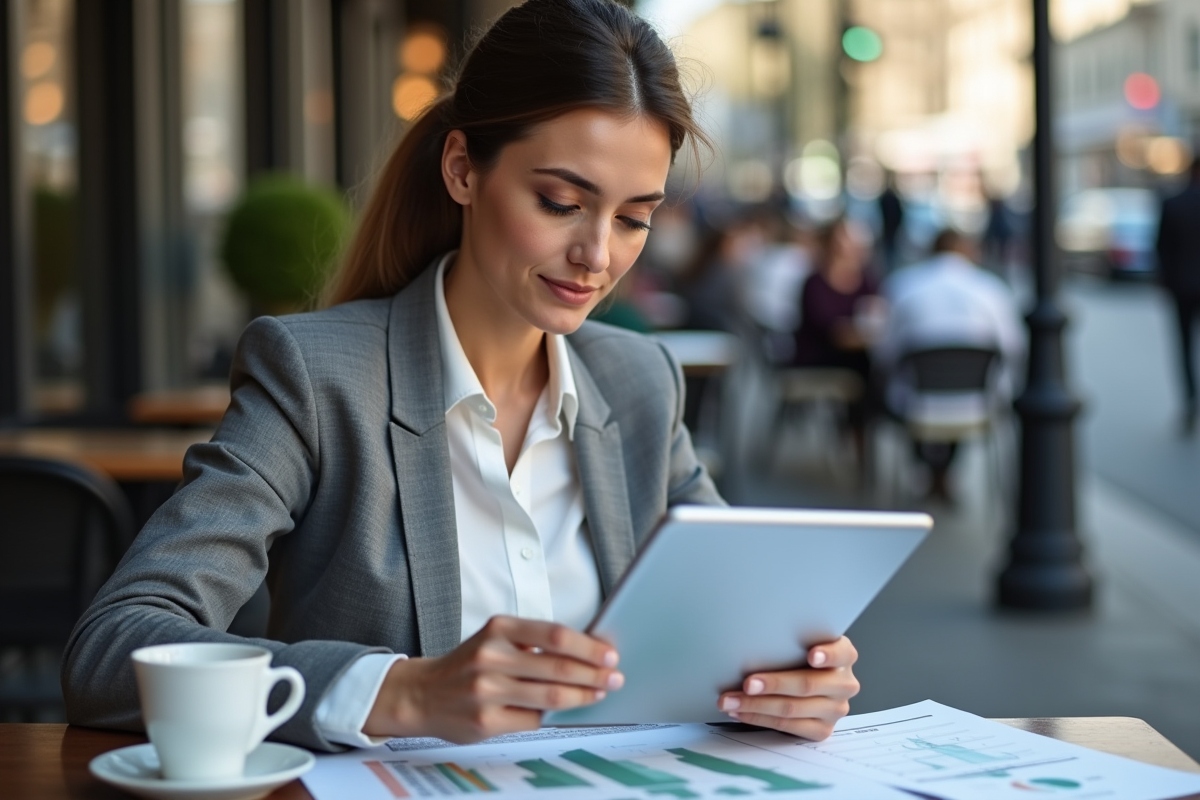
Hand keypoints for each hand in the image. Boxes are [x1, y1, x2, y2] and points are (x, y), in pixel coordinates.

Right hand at [363, 615, 622, 742]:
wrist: (421, 694)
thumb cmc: (469, 664)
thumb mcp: (496, 638)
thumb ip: (533, 642)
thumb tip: (588, 651)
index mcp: (498, 629)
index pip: (555, 635)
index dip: (588, 646)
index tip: (610, 654)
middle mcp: (491, 657)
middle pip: (558, 667)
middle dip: (594, 674)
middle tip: (615, 677)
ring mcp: (487, 692)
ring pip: (551, 697)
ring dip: (583, 696)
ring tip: (600, 693)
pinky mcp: (486, 722)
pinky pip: (533, 720)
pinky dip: (552, 716)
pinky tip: (563, 710)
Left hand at [717, 636, 858, 739]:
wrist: (806, 683)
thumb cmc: (798, 656)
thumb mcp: (800, 643)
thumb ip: (791, 641)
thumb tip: (751, 636)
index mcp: (844, 656)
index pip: (841, 653)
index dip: (827, 654)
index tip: (812, 655)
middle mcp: (844, 684)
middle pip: (807, 684)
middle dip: (773, 684)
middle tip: (747, 683)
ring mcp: (835, 709)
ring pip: (792, 708)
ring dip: (756, 705)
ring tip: (732, 700)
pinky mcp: (822, 729)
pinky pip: (787, 726)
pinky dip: (759, 718)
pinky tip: (741, 712)